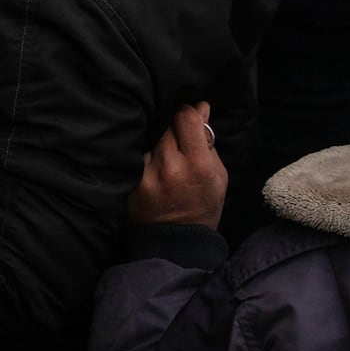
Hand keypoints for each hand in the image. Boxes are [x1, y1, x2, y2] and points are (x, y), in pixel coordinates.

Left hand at [128, 101, 227, 227]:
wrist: (177, 241)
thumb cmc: (203, 205)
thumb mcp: (218, 176)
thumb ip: (208, 143)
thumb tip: (201, 109)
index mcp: (199, 166)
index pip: (186, 118)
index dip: (190, 111)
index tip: (193, 112)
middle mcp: (170, 167)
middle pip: (167, 126)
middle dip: (176, 127)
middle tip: (182, 138)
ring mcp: (147, 175)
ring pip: (152, 141)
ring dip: (160, 143)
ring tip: (169, 159)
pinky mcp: (130, 182)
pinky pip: (138, 156)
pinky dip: (146, 157)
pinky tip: (155, 168)